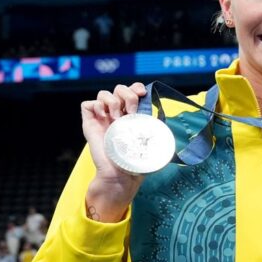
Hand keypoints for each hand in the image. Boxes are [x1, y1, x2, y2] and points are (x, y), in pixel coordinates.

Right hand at [82, 83, 147, 221]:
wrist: (120, 174)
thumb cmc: (136, 161)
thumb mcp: (152, 142)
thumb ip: (158, 130)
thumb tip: (175, 124)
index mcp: (131, 115)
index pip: (132, 91)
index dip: (136, 87)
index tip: (142, 94)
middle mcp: (116, 114)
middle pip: (118, 88)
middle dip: (127, 94)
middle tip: (133, 110)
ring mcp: (102, 118)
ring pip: (103, 94)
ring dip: (113, 101)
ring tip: (118, 118)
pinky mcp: (89, 123)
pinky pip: (87, 104)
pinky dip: (95, 105)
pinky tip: (104, 117)